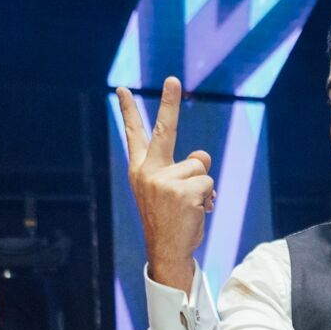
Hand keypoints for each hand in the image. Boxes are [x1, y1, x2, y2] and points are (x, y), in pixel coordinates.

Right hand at [116, 76, 215, 289]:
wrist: (167, 251)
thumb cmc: (171, 219)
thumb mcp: (171, 191)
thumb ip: (182, 168)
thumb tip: (201, 156)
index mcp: (140, 170)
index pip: (133, 135)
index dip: (128, 111)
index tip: (122, 88)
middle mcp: (147, 171)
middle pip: (163, 130)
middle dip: (169, 102)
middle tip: (173, 78)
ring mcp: (163, 181)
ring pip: (199, 166)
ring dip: (202, 187)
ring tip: (189, 206)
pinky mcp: (182, 191)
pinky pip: (208, 182)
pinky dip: (208, 198)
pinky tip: (195, 212)